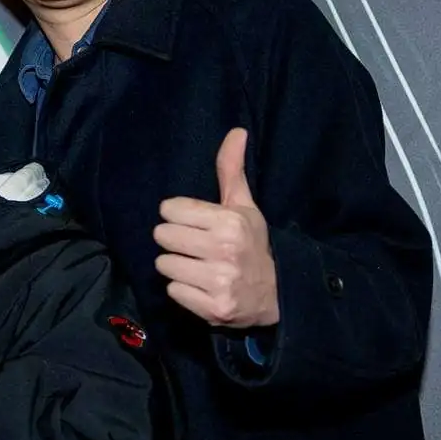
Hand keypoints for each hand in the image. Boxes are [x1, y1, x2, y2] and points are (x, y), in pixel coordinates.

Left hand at [154, 128, 279, 327]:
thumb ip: (231, 170)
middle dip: (176, 240)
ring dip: (177, 266)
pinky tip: (202, 286)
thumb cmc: (253, 245)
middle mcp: (224, 250)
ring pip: (163, 264)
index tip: (195, 223)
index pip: (169, 209)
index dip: (179, 216)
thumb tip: (236, 131)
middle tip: (196, 247)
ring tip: (199, 267)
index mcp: (230, 221)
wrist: (278, 294)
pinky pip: (172, 290)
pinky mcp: (212, 308)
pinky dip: (183, 290)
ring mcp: (218, 281)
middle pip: (162, 235)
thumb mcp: (244, 207)